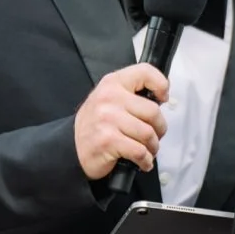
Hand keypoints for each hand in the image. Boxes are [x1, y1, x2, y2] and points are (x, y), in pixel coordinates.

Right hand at [75, 64, 169, 180]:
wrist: (71, 147)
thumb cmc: (95, 124)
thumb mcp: (109, 98)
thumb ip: (131, 94)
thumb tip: (160, 99)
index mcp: (112, 83)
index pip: (145, 72)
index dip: (161, 85)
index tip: (163, 98)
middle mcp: (110, 98)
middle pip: (153, 111)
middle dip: (159, 128)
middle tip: (155, 134)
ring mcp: (108, 119)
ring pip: (148, 133)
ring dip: (153, 146)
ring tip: (147, 149)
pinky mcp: (108, 140)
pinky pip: (140, 151)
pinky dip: (146, 160)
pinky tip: (142, 160)